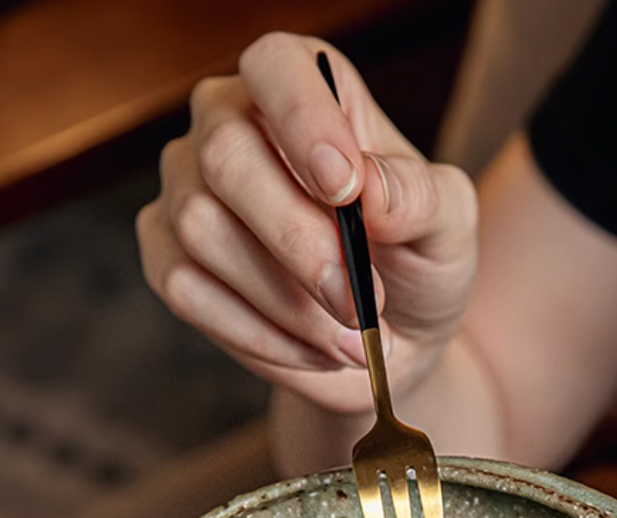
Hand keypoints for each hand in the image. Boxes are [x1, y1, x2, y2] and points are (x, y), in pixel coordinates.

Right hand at [137, 35, 477, 409]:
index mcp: (302, 89)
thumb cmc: (416, 263)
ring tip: (352, 338)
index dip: (303, 120)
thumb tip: (370, 188)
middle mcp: (229, 125)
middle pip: (226, 157)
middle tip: (360, 303)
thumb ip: (421, 197)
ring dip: (288, 302)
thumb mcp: (447, 227)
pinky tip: (314, 350)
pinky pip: (188, 290)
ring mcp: (188, 191)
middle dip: (299, 242)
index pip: (276, 67)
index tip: (345, 187)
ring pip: (203, 230)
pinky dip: (261, 334)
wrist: (390, 342)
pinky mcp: (169, 259)